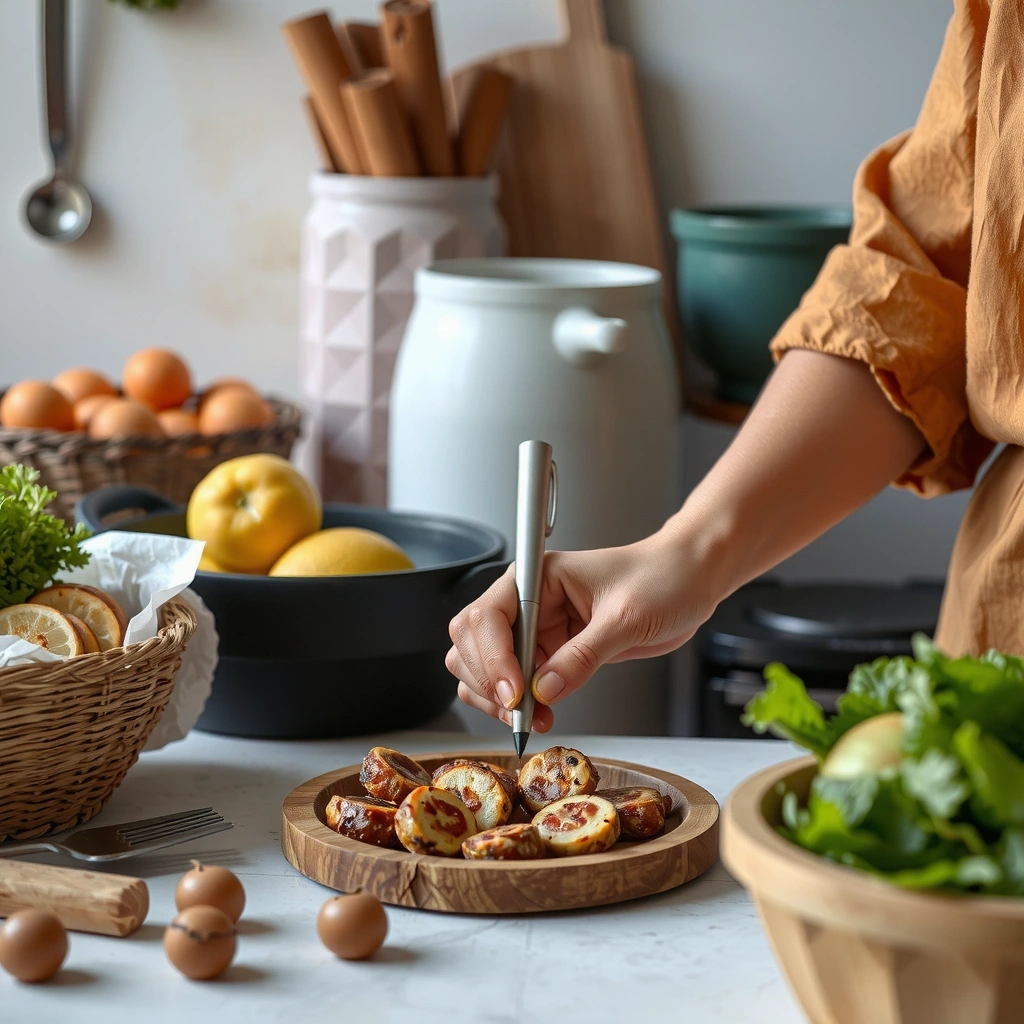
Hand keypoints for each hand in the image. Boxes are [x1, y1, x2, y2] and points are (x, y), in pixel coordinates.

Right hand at [446, 524, 715, 728]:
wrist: (690, 581)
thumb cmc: (662, 578)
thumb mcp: (626, 617)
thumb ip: (583, 655)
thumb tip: (543, 690)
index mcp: (537, 576)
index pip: (487, 615)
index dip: (492, 657)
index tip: (514, 693)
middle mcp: (527, 601)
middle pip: (471, 641)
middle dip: (488, 681)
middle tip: (519, 711)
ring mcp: (535, 628)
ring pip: (482, 665)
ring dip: (494, 697)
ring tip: (529, 718)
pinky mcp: (549, 651)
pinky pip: (515, 682)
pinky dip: (516, 704)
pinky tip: (540, 714)